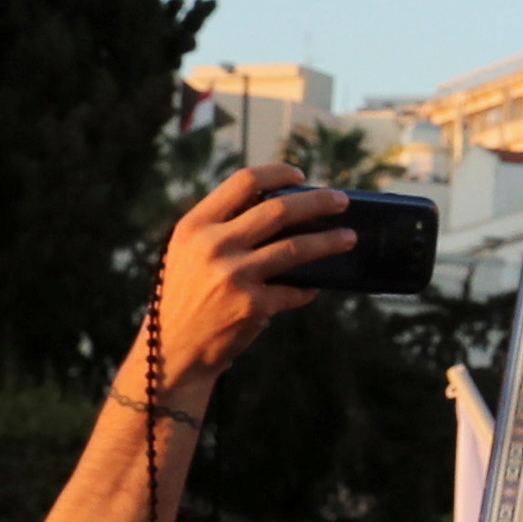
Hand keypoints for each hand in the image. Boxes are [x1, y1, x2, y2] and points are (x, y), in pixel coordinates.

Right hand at [153, 166, 350, 390]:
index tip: (300, 175)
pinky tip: (316, 285)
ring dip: (329, 241)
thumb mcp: (188, 252)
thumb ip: (221, 228)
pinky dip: (308, 288)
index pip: (243, 181)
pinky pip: (295, 290)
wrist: (173, 348)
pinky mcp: (253, 306)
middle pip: (279, 209)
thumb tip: (283, 208)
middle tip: (341, 200)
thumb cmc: (187, 294)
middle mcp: (214, 246)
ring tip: (349, 237)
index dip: (277, 172)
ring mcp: (235, 275)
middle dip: (318, 201)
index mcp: (196, 226)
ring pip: (297, 247)